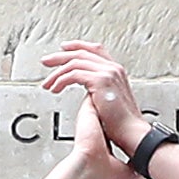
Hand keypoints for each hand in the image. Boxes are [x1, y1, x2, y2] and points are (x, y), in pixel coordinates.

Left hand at [42, 40, 147, 160]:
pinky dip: (61, 80)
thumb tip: (88, 91)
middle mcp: (112, 68)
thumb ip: (100, 90)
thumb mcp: (111, 100)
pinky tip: (56, 88)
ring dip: (57, 73)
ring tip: (48, 83)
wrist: (132, 132)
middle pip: (81, 53)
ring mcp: (107, 73)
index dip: (77, 46)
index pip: (95, 49)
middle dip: (60, 56)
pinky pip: (73, 74)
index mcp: (116, 71)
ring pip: (74, 63)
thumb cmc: (122, 123)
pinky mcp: (100, 81)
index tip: (64, 48)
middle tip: (46, 61)